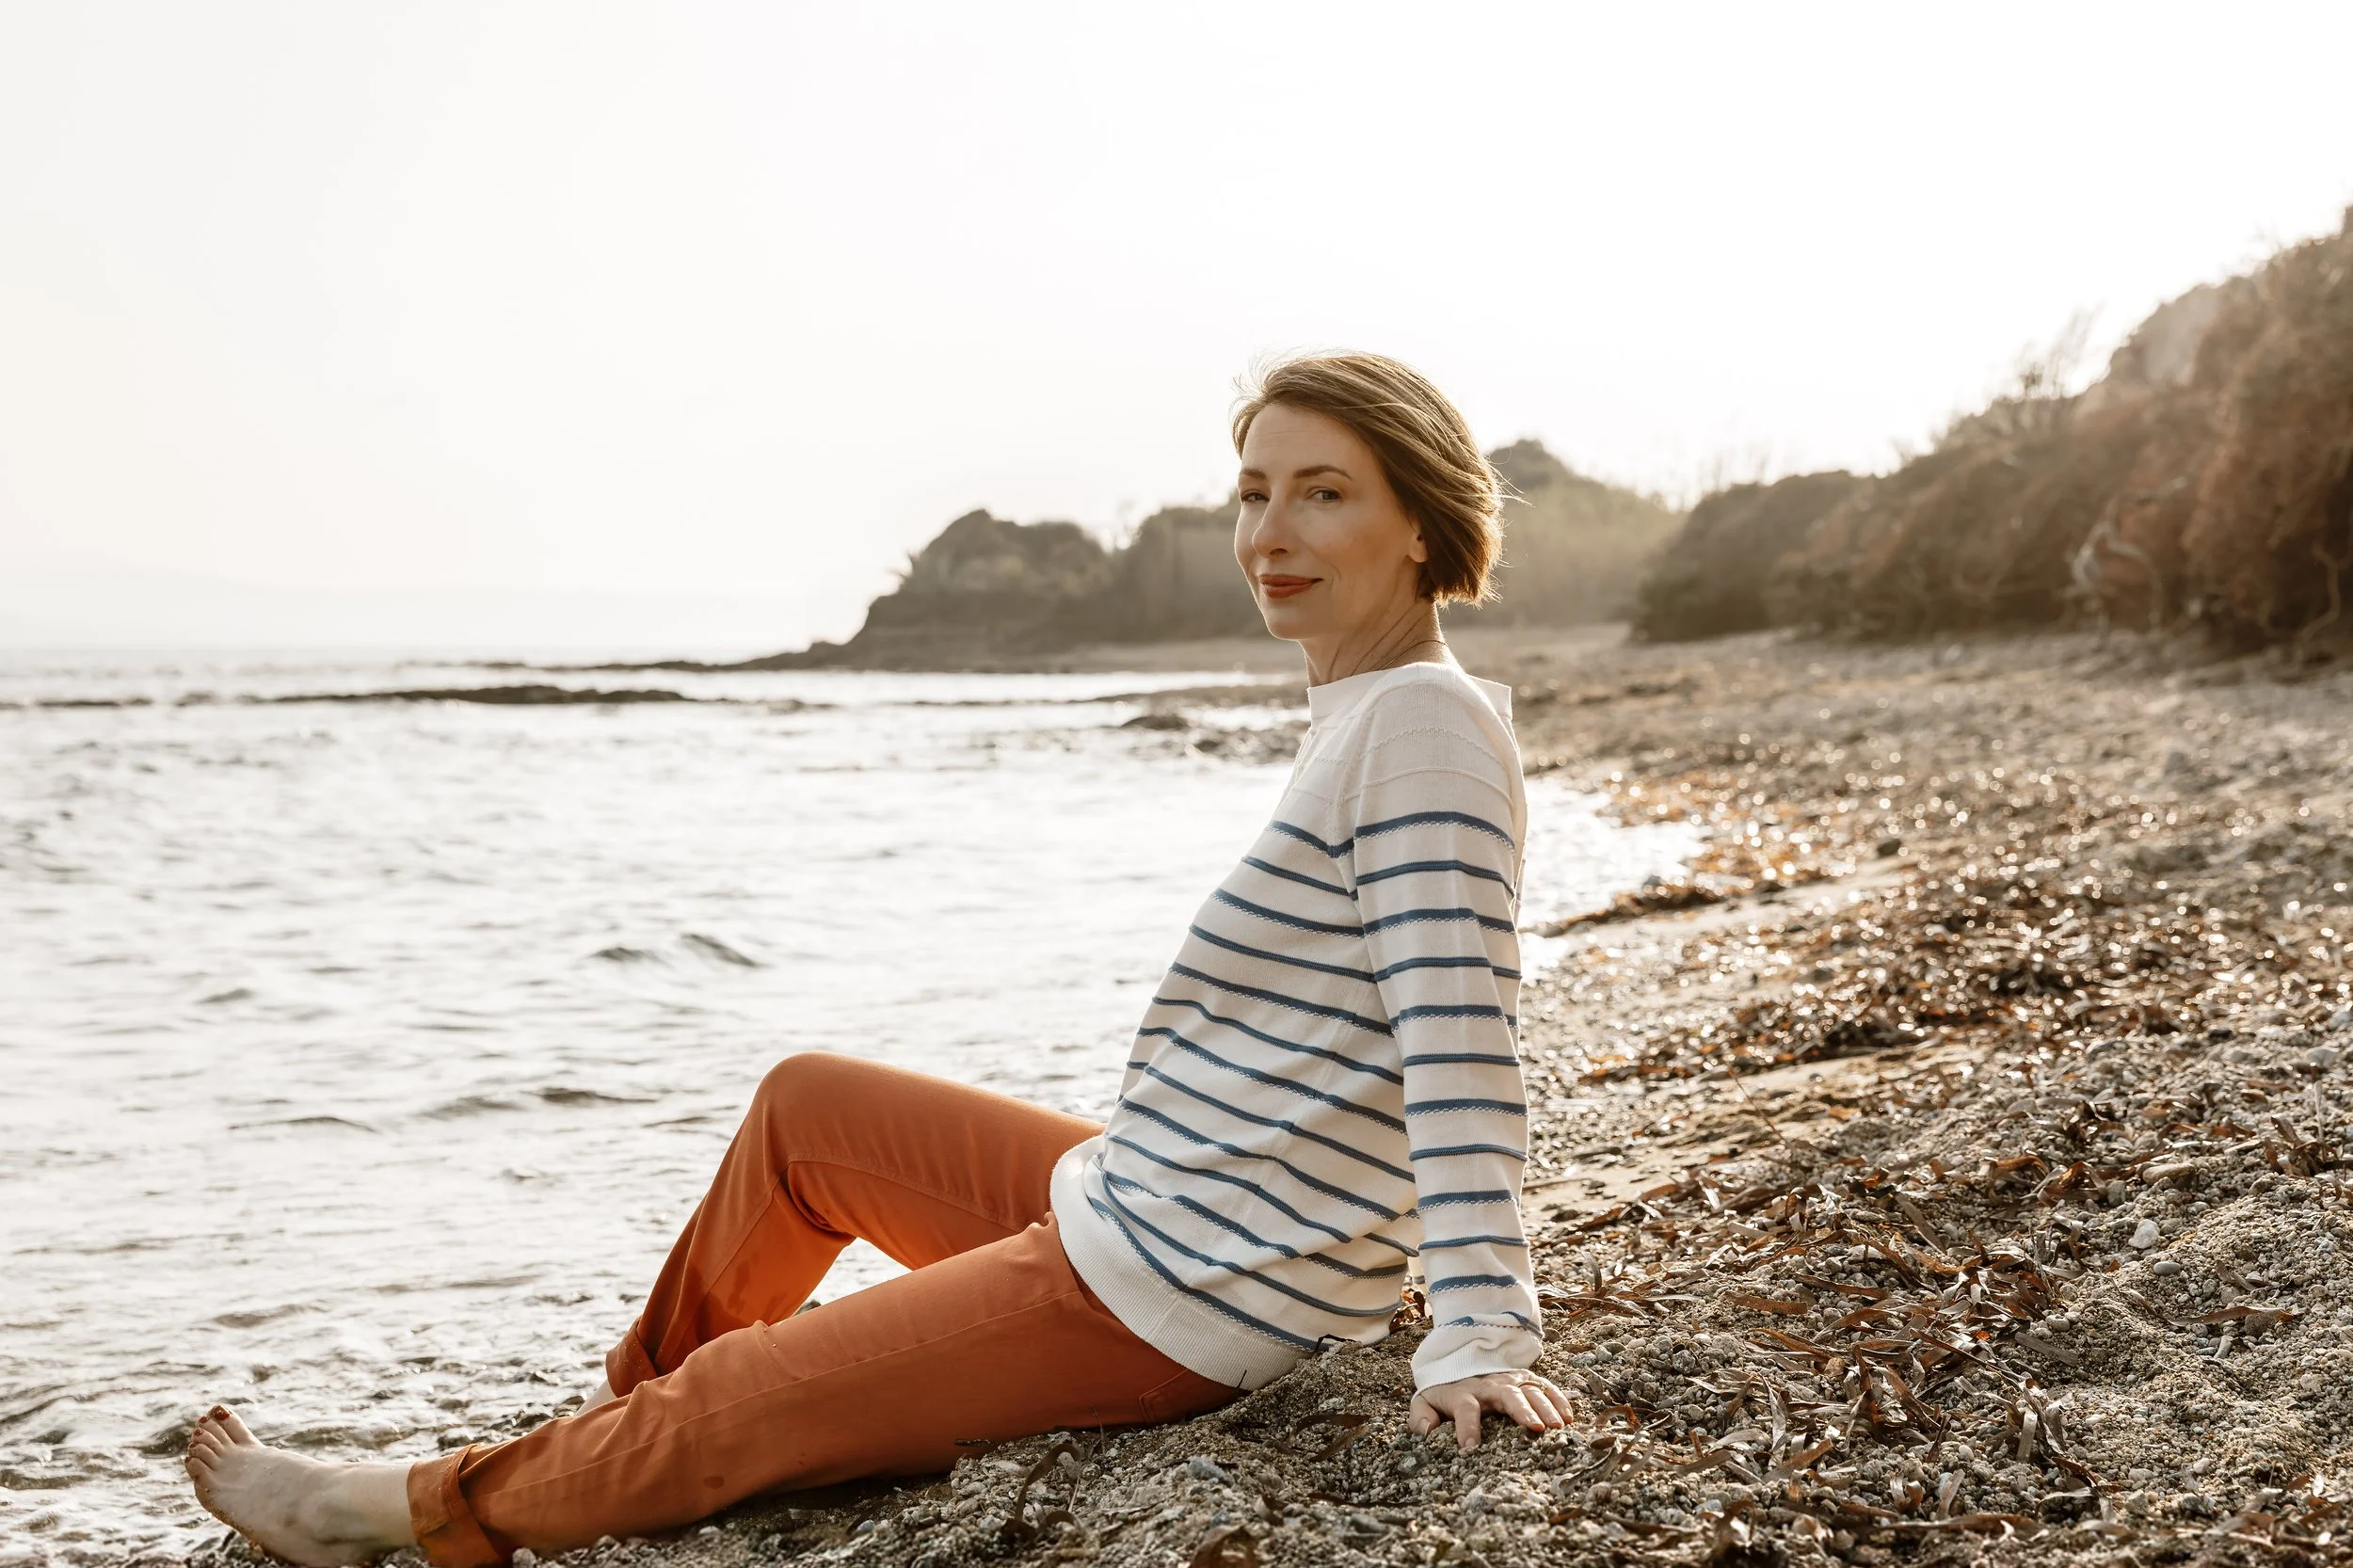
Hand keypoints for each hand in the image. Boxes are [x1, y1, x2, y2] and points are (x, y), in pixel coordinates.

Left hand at [1408, 1370, 1571, 1449]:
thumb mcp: (1425, 1403)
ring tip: (1558, 1426)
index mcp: (1462, 1393)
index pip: (1464, 1408)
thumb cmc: (1444, 1393)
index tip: (1471, 1448)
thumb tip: (1427, 1433)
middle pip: (1507, 1394)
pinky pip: (1545, 1386)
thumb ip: (1421, 1417)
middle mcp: (1489, 1385)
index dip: (1466, 1427)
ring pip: (1530, 1390)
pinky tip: (1569, 1416)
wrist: (1458, 1363)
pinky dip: (1558, 1399)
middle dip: (1522, 1410)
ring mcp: (1510, 1380)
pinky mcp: (1525, 1380)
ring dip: (1545, 1406)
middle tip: (1536, 1429)